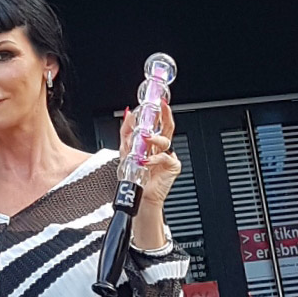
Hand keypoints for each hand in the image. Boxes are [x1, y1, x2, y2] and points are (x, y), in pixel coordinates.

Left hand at [120, 101, 180, 251]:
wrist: (137, 195)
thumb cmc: (133, 176)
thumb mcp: (125, 150)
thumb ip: (126, 132)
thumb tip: (128, 114)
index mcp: (152, 142)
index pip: (158, 123)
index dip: (159, 111)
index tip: (158, 101)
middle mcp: (161, 148)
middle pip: (167, 127)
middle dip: (166, 115)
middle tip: (163, 106)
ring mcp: (167, 156)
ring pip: (164, 140)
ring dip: (153, 138)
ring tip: (144, 139)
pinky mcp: (171, 167)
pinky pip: (165, 157)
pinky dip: (154, 158)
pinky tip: (146, 161)